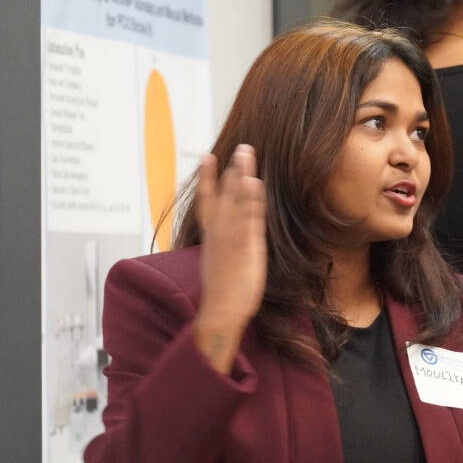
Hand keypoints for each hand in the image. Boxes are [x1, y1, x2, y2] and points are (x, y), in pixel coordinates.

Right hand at [193, 145, 266, 374]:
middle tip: (240, 147)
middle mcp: (219, 234)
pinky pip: (248, 220)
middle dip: (229, 170)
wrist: (219, 314)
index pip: (207, 203)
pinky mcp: (244, 248)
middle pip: (222, 195)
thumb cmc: (222, 295)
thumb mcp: (219, 265)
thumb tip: (225, 238)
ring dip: (240, 176)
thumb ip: (222, 246)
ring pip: (234, 202)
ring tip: (246, 154)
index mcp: (212, 238)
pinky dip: (250, 201)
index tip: (207, 156)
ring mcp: (230, 239)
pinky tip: (255, 184)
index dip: (207, 179)